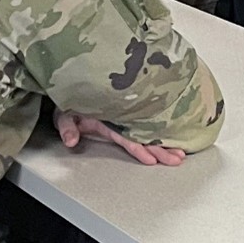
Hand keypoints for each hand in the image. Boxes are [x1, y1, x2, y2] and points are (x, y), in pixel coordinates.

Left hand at [54, 111, 185, 166]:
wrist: (71, 85)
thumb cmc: (70, 99)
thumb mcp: (64, 112)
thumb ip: (67, 126)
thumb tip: (71, 140)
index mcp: (109, 120)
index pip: (129, 136)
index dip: (141, 146)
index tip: (154, 157)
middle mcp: (120, 121)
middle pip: (144, 136)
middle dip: (161, 148)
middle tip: (178, 157)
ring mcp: (122, 122)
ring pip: (147, 134)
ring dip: (163, 144)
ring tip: (180, 154)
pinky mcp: (119, 123)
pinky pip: (142, 131)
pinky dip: (157, 136)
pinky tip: (171, 142)